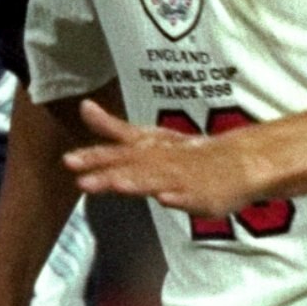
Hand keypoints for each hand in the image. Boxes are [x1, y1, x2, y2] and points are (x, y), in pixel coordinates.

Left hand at [62, 99, 274, 217]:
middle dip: (108, 172)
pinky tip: (166, 199)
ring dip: (138, 182)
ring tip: (120, 186)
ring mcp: (183, 179)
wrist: (239, 161)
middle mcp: (161, 162)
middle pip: (132, 167)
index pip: (116, 153)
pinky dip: (178, 198)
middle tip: (82, 179)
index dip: (93, 156)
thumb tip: (83, 106)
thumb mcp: (147, 138)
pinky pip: (190, 197)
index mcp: (147, 149)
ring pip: (158, 180)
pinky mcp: (203, 196)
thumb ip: (114, 128)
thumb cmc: (188, 153)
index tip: (68, 161)